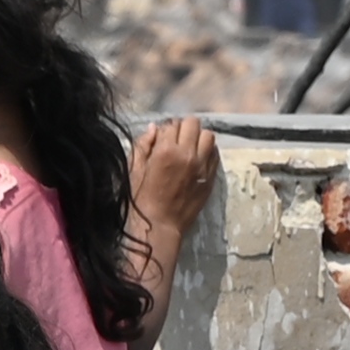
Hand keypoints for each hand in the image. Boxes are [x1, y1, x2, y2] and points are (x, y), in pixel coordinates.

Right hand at [131, 117, 222, 237]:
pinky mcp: (211, 177)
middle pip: (193, 124)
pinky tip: (198, 159)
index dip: (166, 130)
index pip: (172, 124)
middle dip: (183, 129)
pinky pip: (215, 153)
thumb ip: (143, 145)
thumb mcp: (134, 169)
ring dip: (198, 138)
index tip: (162, 139)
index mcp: (166, 151)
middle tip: (177, 141)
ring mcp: (202, 165)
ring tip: (190, 148)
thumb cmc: (141, 198)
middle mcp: (188, 154)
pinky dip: (207, 151)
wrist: (160, 225)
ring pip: (208, 135)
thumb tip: (154, 128)